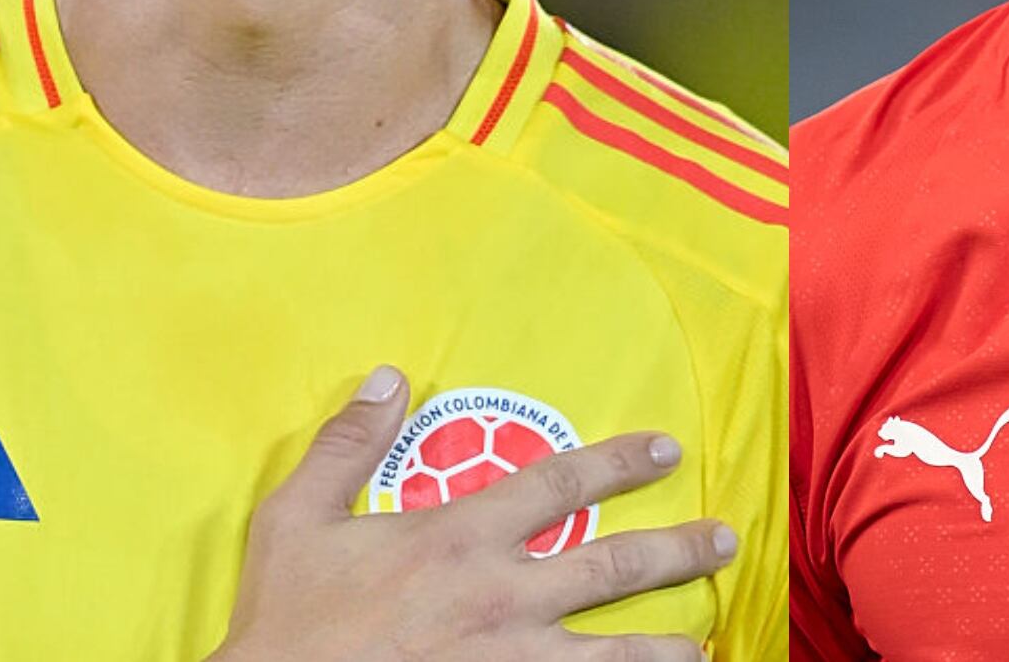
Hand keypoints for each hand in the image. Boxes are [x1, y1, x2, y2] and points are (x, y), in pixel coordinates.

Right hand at [210, 366, 733, 660]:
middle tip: (724, 538)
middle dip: (676, 550)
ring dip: (665, 650)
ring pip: (611, 655)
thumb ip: (346, 445)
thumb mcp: (295, 520)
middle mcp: (499, 599)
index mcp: (459, 540)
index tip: (666, 451)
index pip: (560, 483)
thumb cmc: (284, 626)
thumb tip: (389, 376)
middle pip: (610, 565)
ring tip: (706, 646)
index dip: (619, 461)